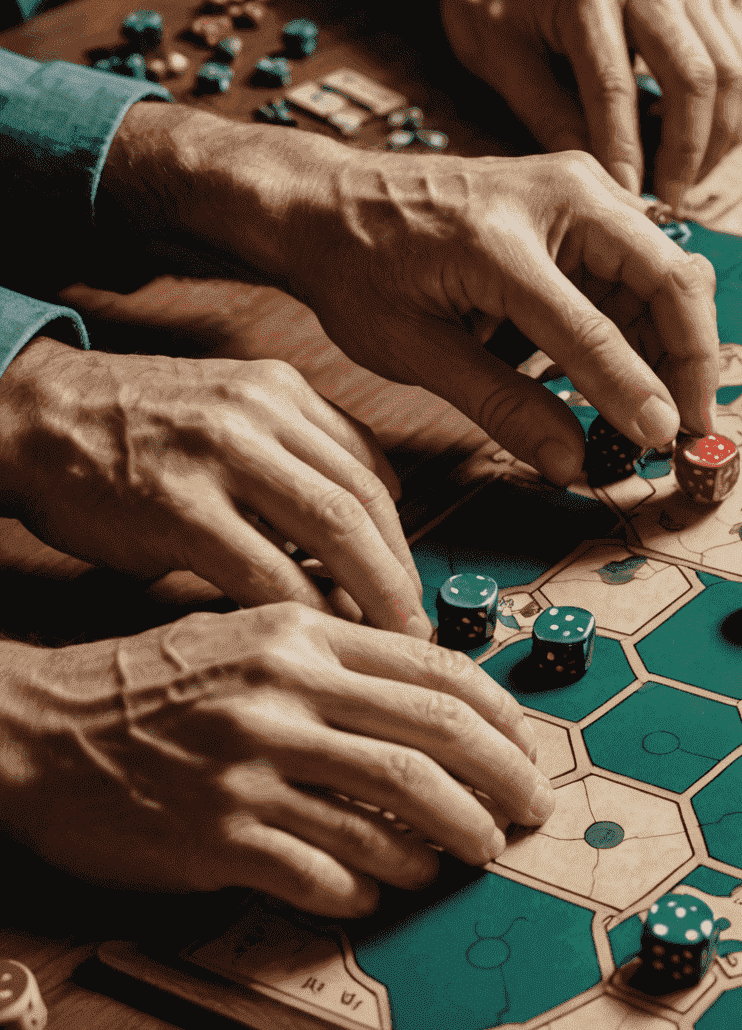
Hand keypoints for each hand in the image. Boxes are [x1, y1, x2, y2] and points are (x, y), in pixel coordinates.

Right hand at [0, 338, 429, 634]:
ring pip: (334, 528)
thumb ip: (293, 463)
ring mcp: (221, 454)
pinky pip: (265, 567)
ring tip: (386, 637)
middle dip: (401, 571)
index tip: (408, 582)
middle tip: (415, 624)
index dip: (402, 536)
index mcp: (282, 392)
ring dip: (372, 592)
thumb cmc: (132, 431)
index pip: (372, 468)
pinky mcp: (178, 505)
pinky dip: (304, 608)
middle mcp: (261, 412)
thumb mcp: (228, 416)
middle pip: (366, 499)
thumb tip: (358, 540)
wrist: (28, 416)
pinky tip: (317, 638)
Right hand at [0, 605, 553, 915]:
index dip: (502, 719)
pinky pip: (326, 871)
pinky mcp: (218, 836)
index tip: (528, 751)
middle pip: (433, 743)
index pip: (437, 674)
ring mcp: (251, 767)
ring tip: (466, 855)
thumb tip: (442, 699)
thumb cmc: (154, 684)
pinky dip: (370, 885)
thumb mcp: (251, 637)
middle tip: (529, 815)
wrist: (36, 729)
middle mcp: (284, 695)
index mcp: (302, 637)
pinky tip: (382, 888)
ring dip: (446, 843)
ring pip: (392, 812)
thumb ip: (341, 658)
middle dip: (501, 785)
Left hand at [294, 148, 718, 484]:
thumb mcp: (413, 348)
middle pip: (670, 280)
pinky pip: (642, 273)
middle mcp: (557, 194)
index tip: (666, 444)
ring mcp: (579, 191)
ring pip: (668, 277)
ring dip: (673, 349)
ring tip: (660, 415)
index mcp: (500, 234)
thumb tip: (570, 462)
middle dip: (691, 362)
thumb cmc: (359, 265)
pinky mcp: (586, 205)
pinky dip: (647, 329)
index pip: (594, 327)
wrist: (330, 201)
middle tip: (691, 432)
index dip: (638, 392)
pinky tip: (626, 377)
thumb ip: (500, 405)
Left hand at [407, 0, 741, 207]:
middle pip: (696, 77)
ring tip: (686, 175)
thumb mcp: (498, 57)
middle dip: (689, 153)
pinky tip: (699, 139)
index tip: (630, 201)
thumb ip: (548, 116)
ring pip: (734, 71)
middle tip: (670, 199)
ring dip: (719, 137)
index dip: (627, 152)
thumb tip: (605, 180)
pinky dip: (732, 109)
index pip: (617, 86)